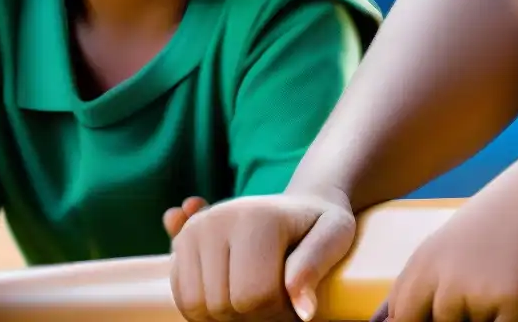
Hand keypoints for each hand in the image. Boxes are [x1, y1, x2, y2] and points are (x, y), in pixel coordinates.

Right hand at [169, 191, 357, 321]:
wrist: (295, 206)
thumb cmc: (318, 224)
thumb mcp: (334, 235)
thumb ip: (316, 266)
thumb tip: (302, 310)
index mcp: (256, 219)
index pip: (254, 296)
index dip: (277, 315)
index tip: (296, 305)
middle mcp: (217, 220)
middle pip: (224, 306)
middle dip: (253, 318)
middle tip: (276, 303)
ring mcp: (195, 230)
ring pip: (197, 307)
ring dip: (227, 317)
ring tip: (254, 299)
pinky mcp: (182, 241)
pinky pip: (182, 298)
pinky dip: (204, 310)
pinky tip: (230, 295)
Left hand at [381, 171, 517, 321]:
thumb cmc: (494, 226)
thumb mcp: (442, 251)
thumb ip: (413, 291)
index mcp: (419, 271)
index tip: (440, 311)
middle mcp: (441, 284)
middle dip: (458, 320)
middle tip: (479, 290)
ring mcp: (475, 295)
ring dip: (489, 319)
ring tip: (502, 288)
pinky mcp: (513, 303)